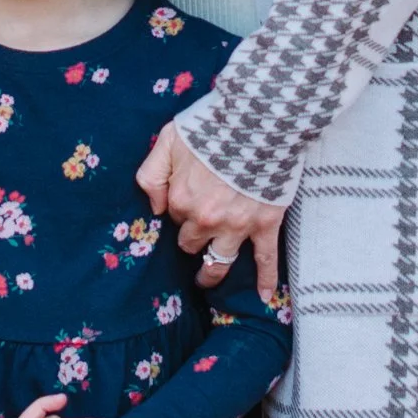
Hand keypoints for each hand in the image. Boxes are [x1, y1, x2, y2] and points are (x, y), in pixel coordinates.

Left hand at [137, 120, 283, 302]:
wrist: (258, 120)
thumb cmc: (211, 125)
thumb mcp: (167, 140)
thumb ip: (151, 174)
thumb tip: (154, 207)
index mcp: (180, 200)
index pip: (174, 217)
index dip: (180, 207)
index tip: (190, 196)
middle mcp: (205, 219)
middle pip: (192, 242)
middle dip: (192, 238)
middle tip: (198, 231)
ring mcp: (237, 225)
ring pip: (218, 262)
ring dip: (210, 274)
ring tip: (206, 279)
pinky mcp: (265, 225)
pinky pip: (265, 259)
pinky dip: (266, 280)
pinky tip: (265, 297)